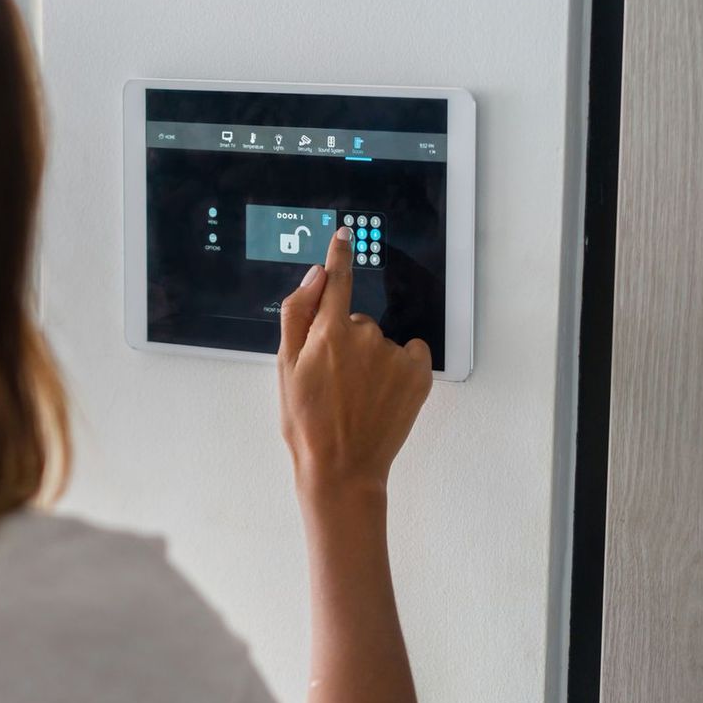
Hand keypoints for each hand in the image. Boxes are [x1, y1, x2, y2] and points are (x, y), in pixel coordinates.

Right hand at [277, 226, 433, 497]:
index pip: (337, 279)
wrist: (341, 468)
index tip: (345, 234)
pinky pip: (409, 352)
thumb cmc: (306, 422)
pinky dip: (399, 367)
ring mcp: (395, 354)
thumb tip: (316, 275)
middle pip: (355, 321)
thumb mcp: (284, 367)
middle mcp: (365, 335)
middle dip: (345, 342)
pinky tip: (383, 394)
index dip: (339, 255)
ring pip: (380, 342)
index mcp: (328, 332)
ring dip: (370, 360)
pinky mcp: (419, 373)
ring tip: (356, 397)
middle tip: (332, 382)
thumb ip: (298, 313)